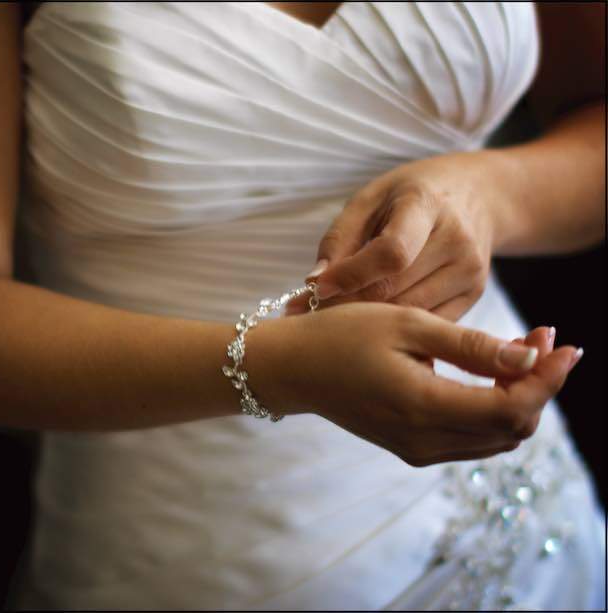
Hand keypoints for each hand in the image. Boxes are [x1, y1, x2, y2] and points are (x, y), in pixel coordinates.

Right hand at [254, 303, 581, 466]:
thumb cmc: (339, 335)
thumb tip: (529, 356)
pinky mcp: (409, 446)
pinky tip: (488, 373)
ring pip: (497, 438)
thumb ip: (470, 344)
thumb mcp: (406, 323)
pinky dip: (492, 409)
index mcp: (422, 407)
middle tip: (540, 337)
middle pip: (513, 428)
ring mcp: (416, 448)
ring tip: (521, 351)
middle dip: (539, 385)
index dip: (548, 379)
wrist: (289, 368)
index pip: (513, 409)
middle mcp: (423, 440)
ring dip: (519, 397)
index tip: (565, 343)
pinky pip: (471, 438)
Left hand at [286, 152, 508, 320]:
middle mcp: (457, 241)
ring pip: (407, 313)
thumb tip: (314, 282)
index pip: (391, 252)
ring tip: (332, 313)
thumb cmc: (410, 196)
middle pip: (393, 289)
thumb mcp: (370, 199)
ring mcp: (470, 272)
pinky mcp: (473, 296)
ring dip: (365, 319)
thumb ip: (340, 238)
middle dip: (346, 302)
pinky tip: (369, 321)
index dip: (350, 275)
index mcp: (426, 206)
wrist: (477, 196)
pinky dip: (392, 325)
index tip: (315, 288)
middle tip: (307, 309)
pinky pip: (424, 324)